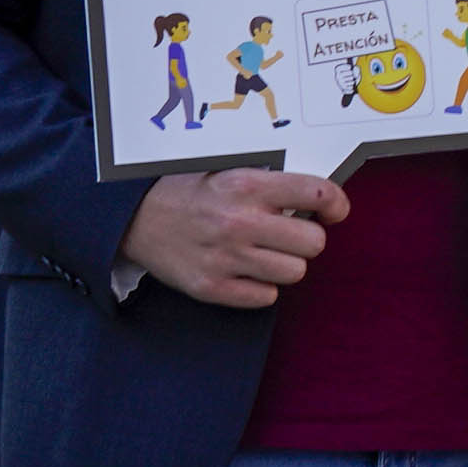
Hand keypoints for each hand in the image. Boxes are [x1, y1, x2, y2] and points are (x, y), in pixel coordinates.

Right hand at [119, 168, 345, 308]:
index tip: (334, 210)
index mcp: (245, 185)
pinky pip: (266, 297)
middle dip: (306, 237)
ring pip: (295, 272)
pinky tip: (244, 269)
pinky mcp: (211, 287)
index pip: (316, 193)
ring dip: (285, 263)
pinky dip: (261, 286)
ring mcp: (225, 258)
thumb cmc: (188, 190)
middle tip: (287, 232)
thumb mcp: (226, 169)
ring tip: (264, 251)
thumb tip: (319, 195)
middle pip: (314, 242)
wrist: (132, 217)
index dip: (335, 204)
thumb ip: (269, 181)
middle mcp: (239, 221)